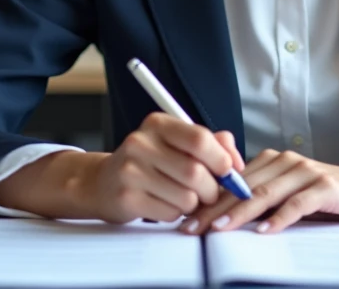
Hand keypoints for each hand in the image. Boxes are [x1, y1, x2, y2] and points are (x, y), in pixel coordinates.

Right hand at [78, 113, 245, 223]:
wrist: (103, 182)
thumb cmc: (149, 163)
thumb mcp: (176, 143)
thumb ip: (211, 144)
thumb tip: (236, 162)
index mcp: (158, 124)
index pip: (199, 139)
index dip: (221, 159)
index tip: (229, 171)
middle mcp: (141, 143)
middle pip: (195, 172)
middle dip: (212, 189)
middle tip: (210, 193)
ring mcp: (130, 170)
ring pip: (186, 197)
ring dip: (194, 204)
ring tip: (184, 198)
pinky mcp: (126, 197)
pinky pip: (170, 213)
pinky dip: (175, 214)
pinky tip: (165, 205)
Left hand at [182, 150, 338, 234]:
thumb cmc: (331, 195)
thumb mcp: (292, 193)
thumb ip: (264, 196)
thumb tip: (224, 214)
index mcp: (274, 161)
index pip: (234, 181)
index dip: (208, 200)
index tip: (187, 219)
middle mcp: (287, 161)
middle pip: (244, 187)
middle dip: (214, 209)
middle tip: (192, 227)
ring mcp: (306, 172)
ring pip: (265, 193)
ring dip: (239, 212)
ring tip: (217, 229)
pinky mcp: (326, 187)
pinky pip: (298, 203)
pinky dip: (280, 217)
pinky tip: (265, 231)